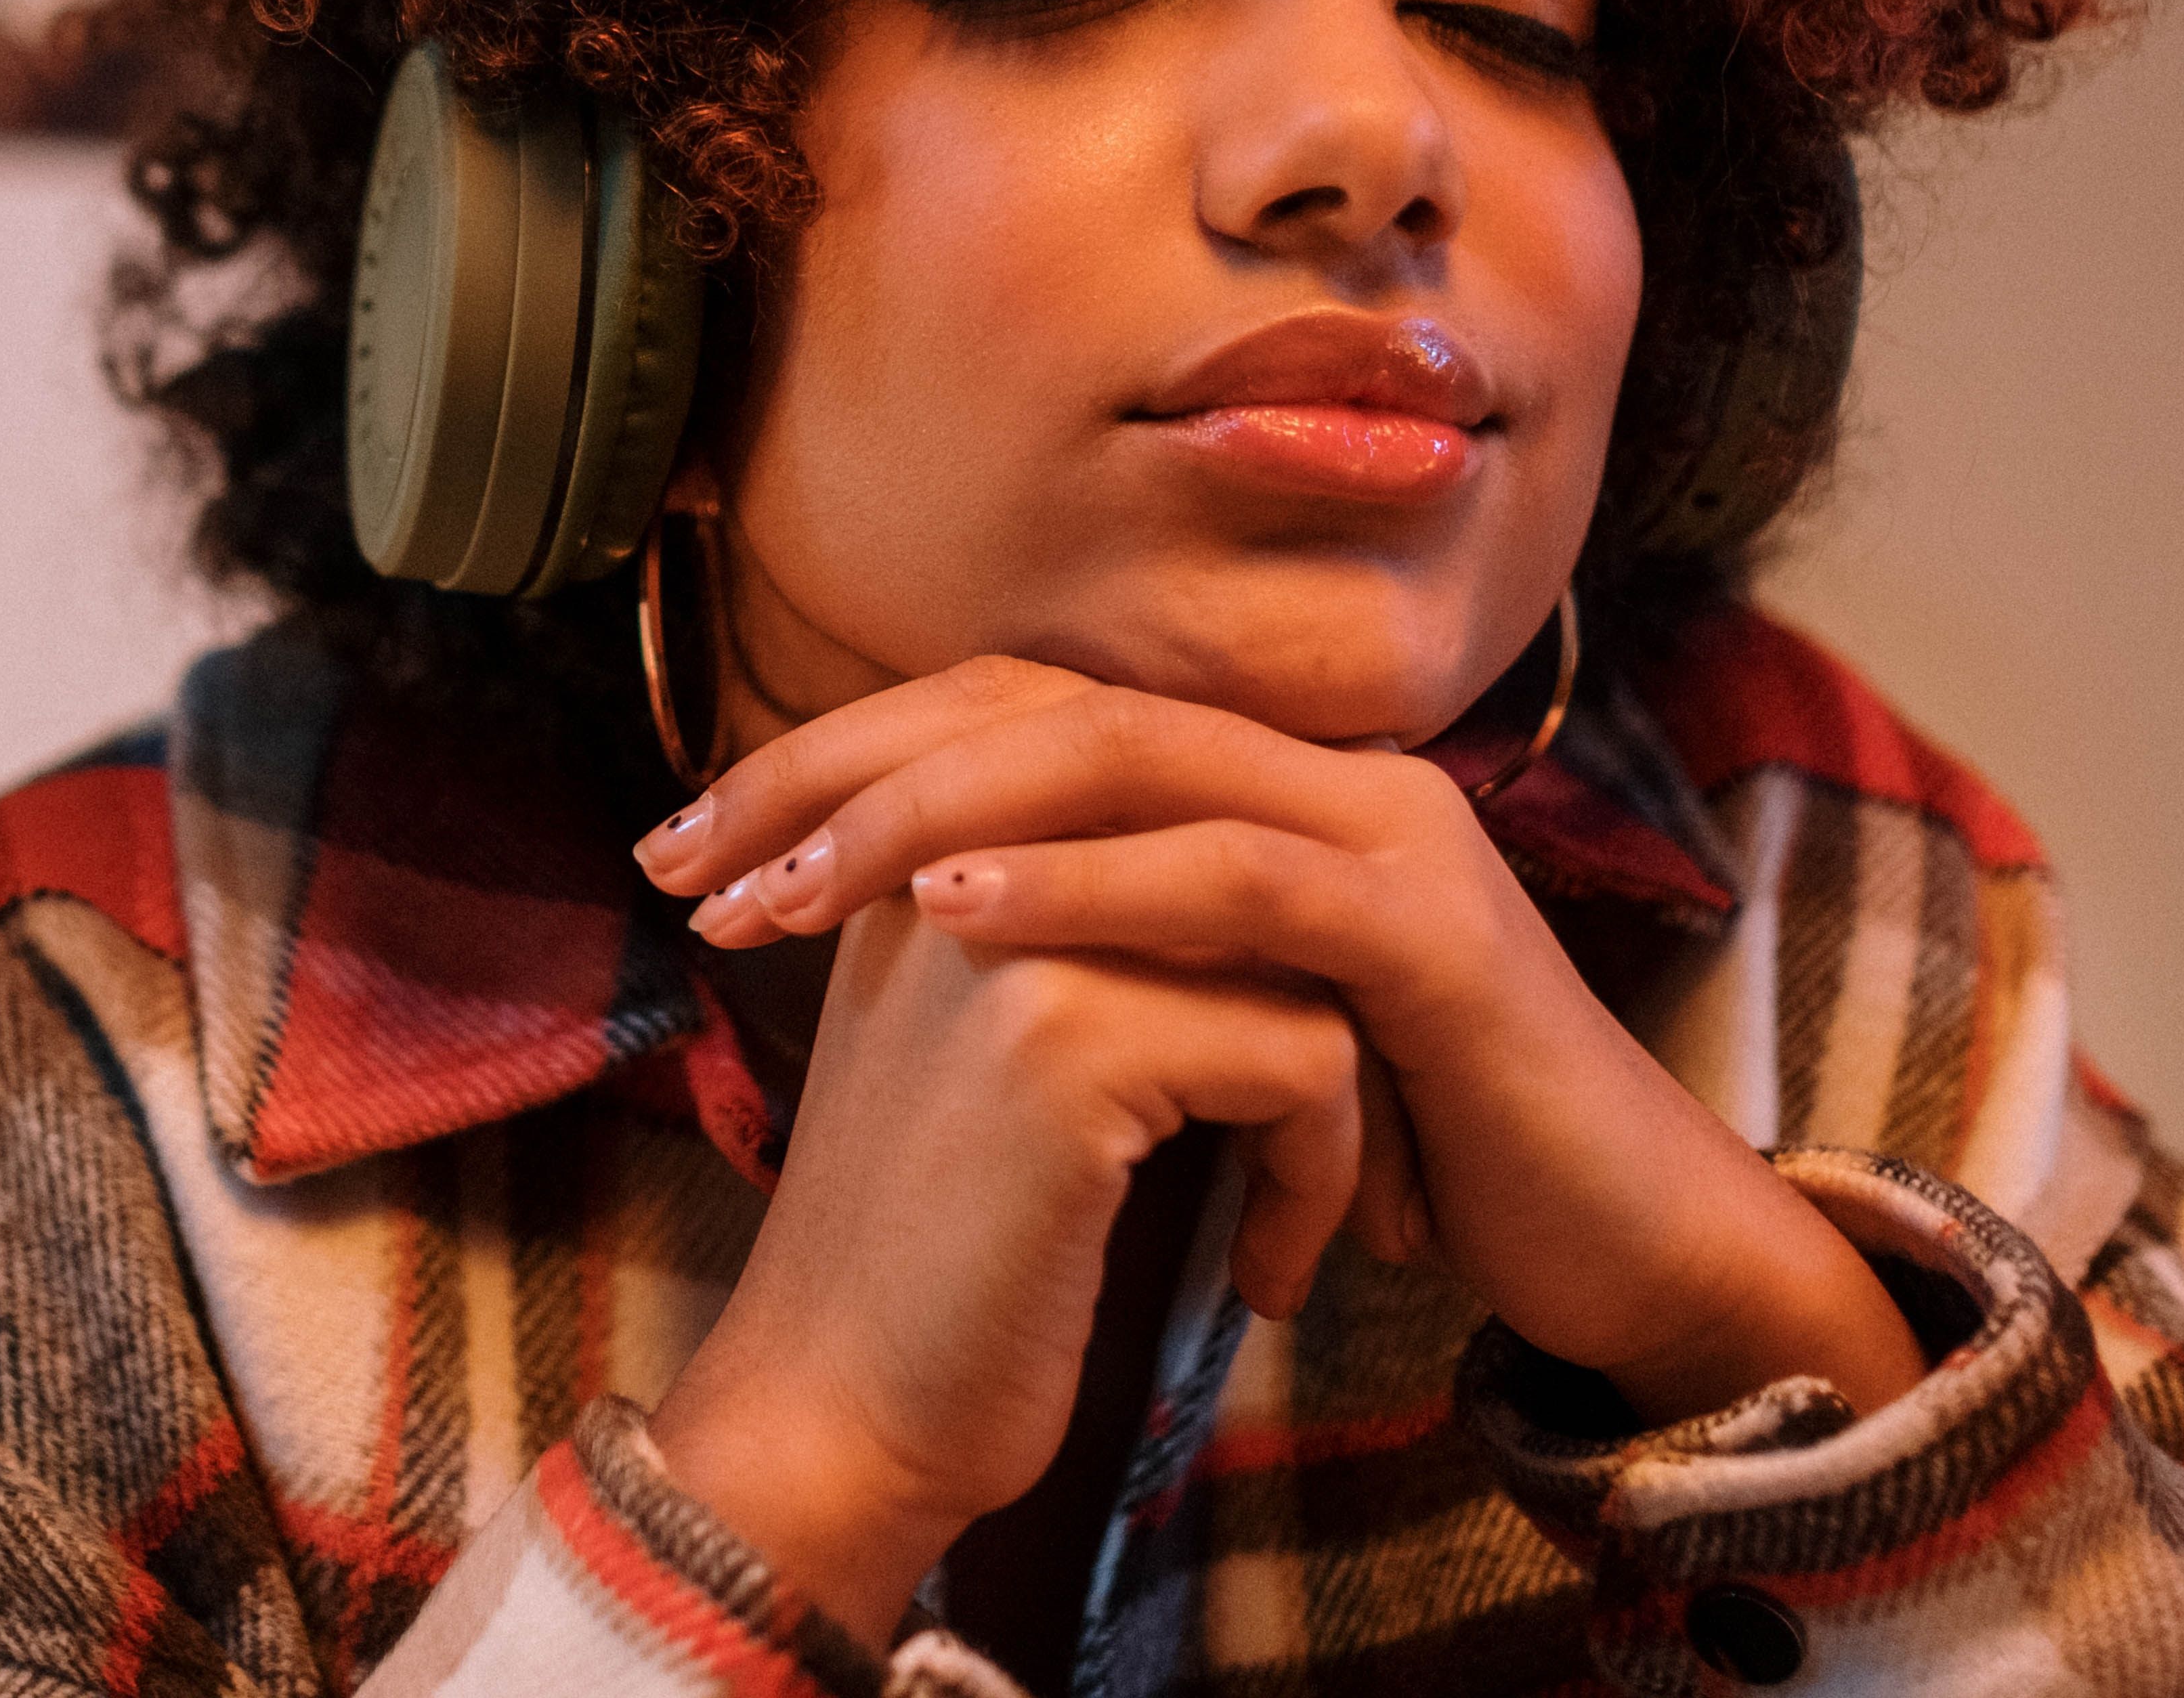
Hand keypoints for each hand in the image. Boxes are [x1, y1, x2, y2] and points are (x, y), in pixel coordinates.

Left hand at [639, 658, 1921, 1606]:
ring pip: (1115, 759)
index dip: (839, 753)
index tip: (686, 836)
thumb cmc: (1398, 1140)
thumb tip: (907, 912)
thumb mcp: (1209, 1019)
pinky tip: (953, 919)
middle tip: (688, 851)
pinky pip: (1226, 876)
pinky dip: (1080, 887)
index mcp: (1250, 774)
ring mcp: (1377, 827)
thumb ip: (1100, 943)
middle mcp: (1311, 766)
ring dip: (924, 820)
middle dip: (841, 771)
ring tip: (780, 887)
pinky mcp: (1420, 929)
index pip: (1010, 706)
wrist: (1604, 1237)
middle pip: (1036, 703)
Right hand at [643, 889, 1387, 1645]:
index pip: (1154, 768)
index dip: (1259, 913)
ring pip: (1301, 947)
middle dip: (1329, 989)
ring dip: (1340, 1100)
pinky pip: (1309, 1058)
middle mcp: (965, 844)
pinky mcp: (1070, 1041)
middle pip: (1244, 842)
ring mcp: (1014, 931)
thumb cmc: (936, 1251)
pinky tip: (1261, 1273)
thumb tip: (1256, 854)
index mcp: (931, 830)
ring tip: (1298, 1210)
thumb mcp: (987, 1036)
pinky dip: (1318, 1175)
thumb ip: (1081, 917)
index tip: (1289, 1067)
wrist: (837, 1414)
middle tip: (1346, 1125)